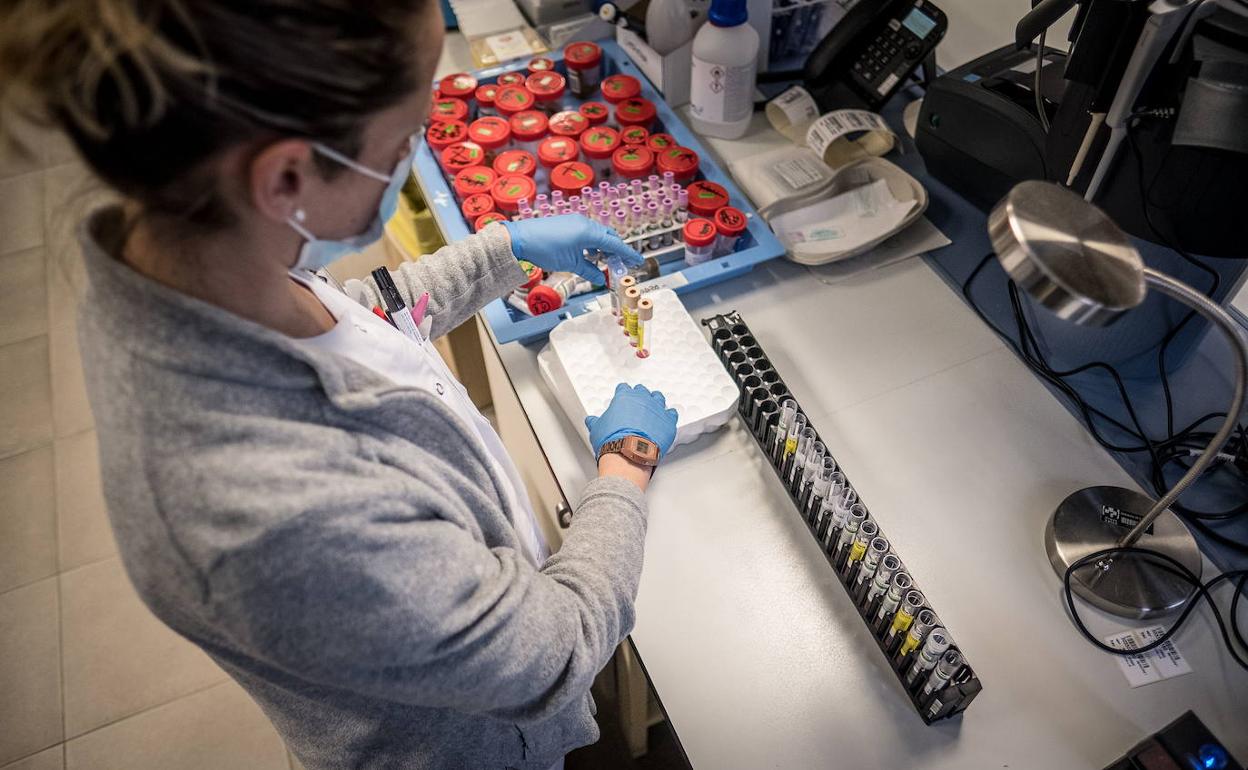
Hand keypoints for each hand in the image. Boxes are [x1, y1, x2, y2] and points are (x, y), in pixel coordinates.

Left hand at [503, 214, 642, 284]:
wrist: (520, 238)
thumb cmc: (545, 249)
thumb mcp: (570, 264)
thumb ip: (589, 271)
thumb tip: (601, 279)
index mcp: (589, 232)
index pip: (615, 244)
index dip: (628, 254)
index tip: (638, 261)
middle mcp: (585, 223)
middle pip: (609, 237)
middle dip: (617, 251)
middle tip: (622, 264)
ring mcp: (576, 221)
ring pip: (598, 234)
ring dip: (604, 247)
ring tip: (604, 262)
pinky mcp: (568, 223)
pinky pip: (587, 232)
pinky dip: (593, 243)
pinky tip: (588, 254)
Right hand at [585, 384, 678, 460]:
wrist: (629, 454)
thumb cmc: (613, 441)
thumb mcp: (597, 429)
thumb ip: (595, 421)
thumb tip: (591, 420)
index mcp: (624, 397)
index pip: (624, 388)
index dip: (623, 392)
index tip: (622, 396)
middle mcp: (642, 399)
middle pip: (642, 391)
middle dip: (640, 395)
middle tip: (637, 402)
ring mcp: (657, 410)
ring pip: (658, 398)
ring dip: (655, 401)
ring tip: (653, 406)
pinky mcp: (668, 422)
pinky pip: (672, 414)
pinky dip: (668, 415)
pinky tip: (666, 418)